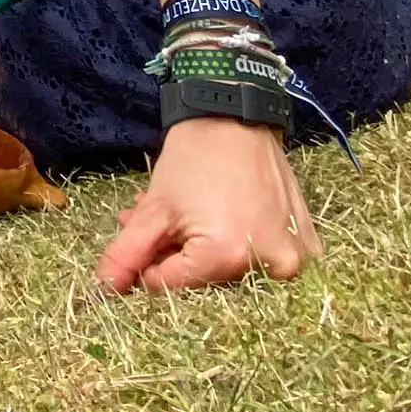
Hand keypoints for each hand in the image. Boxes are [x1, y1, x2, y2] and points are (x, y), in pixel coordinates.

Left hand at [96, 118, 320, 294]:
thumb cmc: (194, 159)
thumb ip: (126, 254)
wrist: (235, 118)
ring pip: (230, 271)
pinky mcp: (307, 244)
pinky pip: (264, 260)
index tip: (148, 237)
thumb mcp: (153, 209)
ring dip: (201, 251)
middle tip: (163, 223)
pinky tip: (219, 218)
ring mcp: (295, 255)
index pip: (171, 287)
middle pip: (205, 282)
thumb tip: (103, 292)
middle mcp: (271, 265)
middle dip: (174, 256)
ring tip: (186, 216)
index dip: (149, 264)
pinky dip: (237, 247)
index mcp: (228, 257)